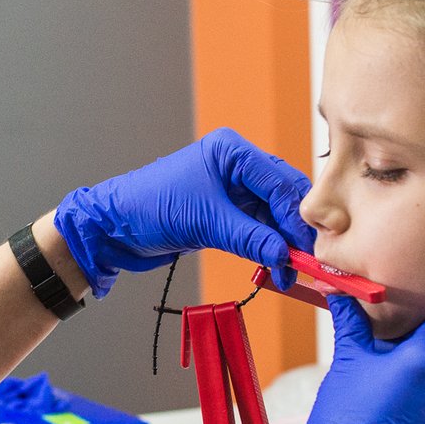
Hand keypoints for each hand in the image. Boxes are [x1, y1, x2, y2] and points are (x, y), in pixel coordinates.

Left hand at [52, 128, 311, 297]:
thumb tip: (285, 255)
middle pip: (284, 196)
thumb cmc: (149, 208)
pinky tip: (276, 266)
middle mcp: (237, 165)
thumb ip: (249, 238)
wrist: (115, 227)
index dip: (297, 217)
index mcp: (232, 151)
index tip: (309, 247)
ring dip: (283, 243)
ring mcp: (233, 188)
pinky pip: (259, 227)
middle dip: (295, 230)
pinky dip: (268, 247)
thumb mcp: (204, 222)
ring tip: (290, 272)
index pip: (280, 181)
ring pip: (274, 215)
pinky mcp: (227, 212)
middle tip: (307, 260)